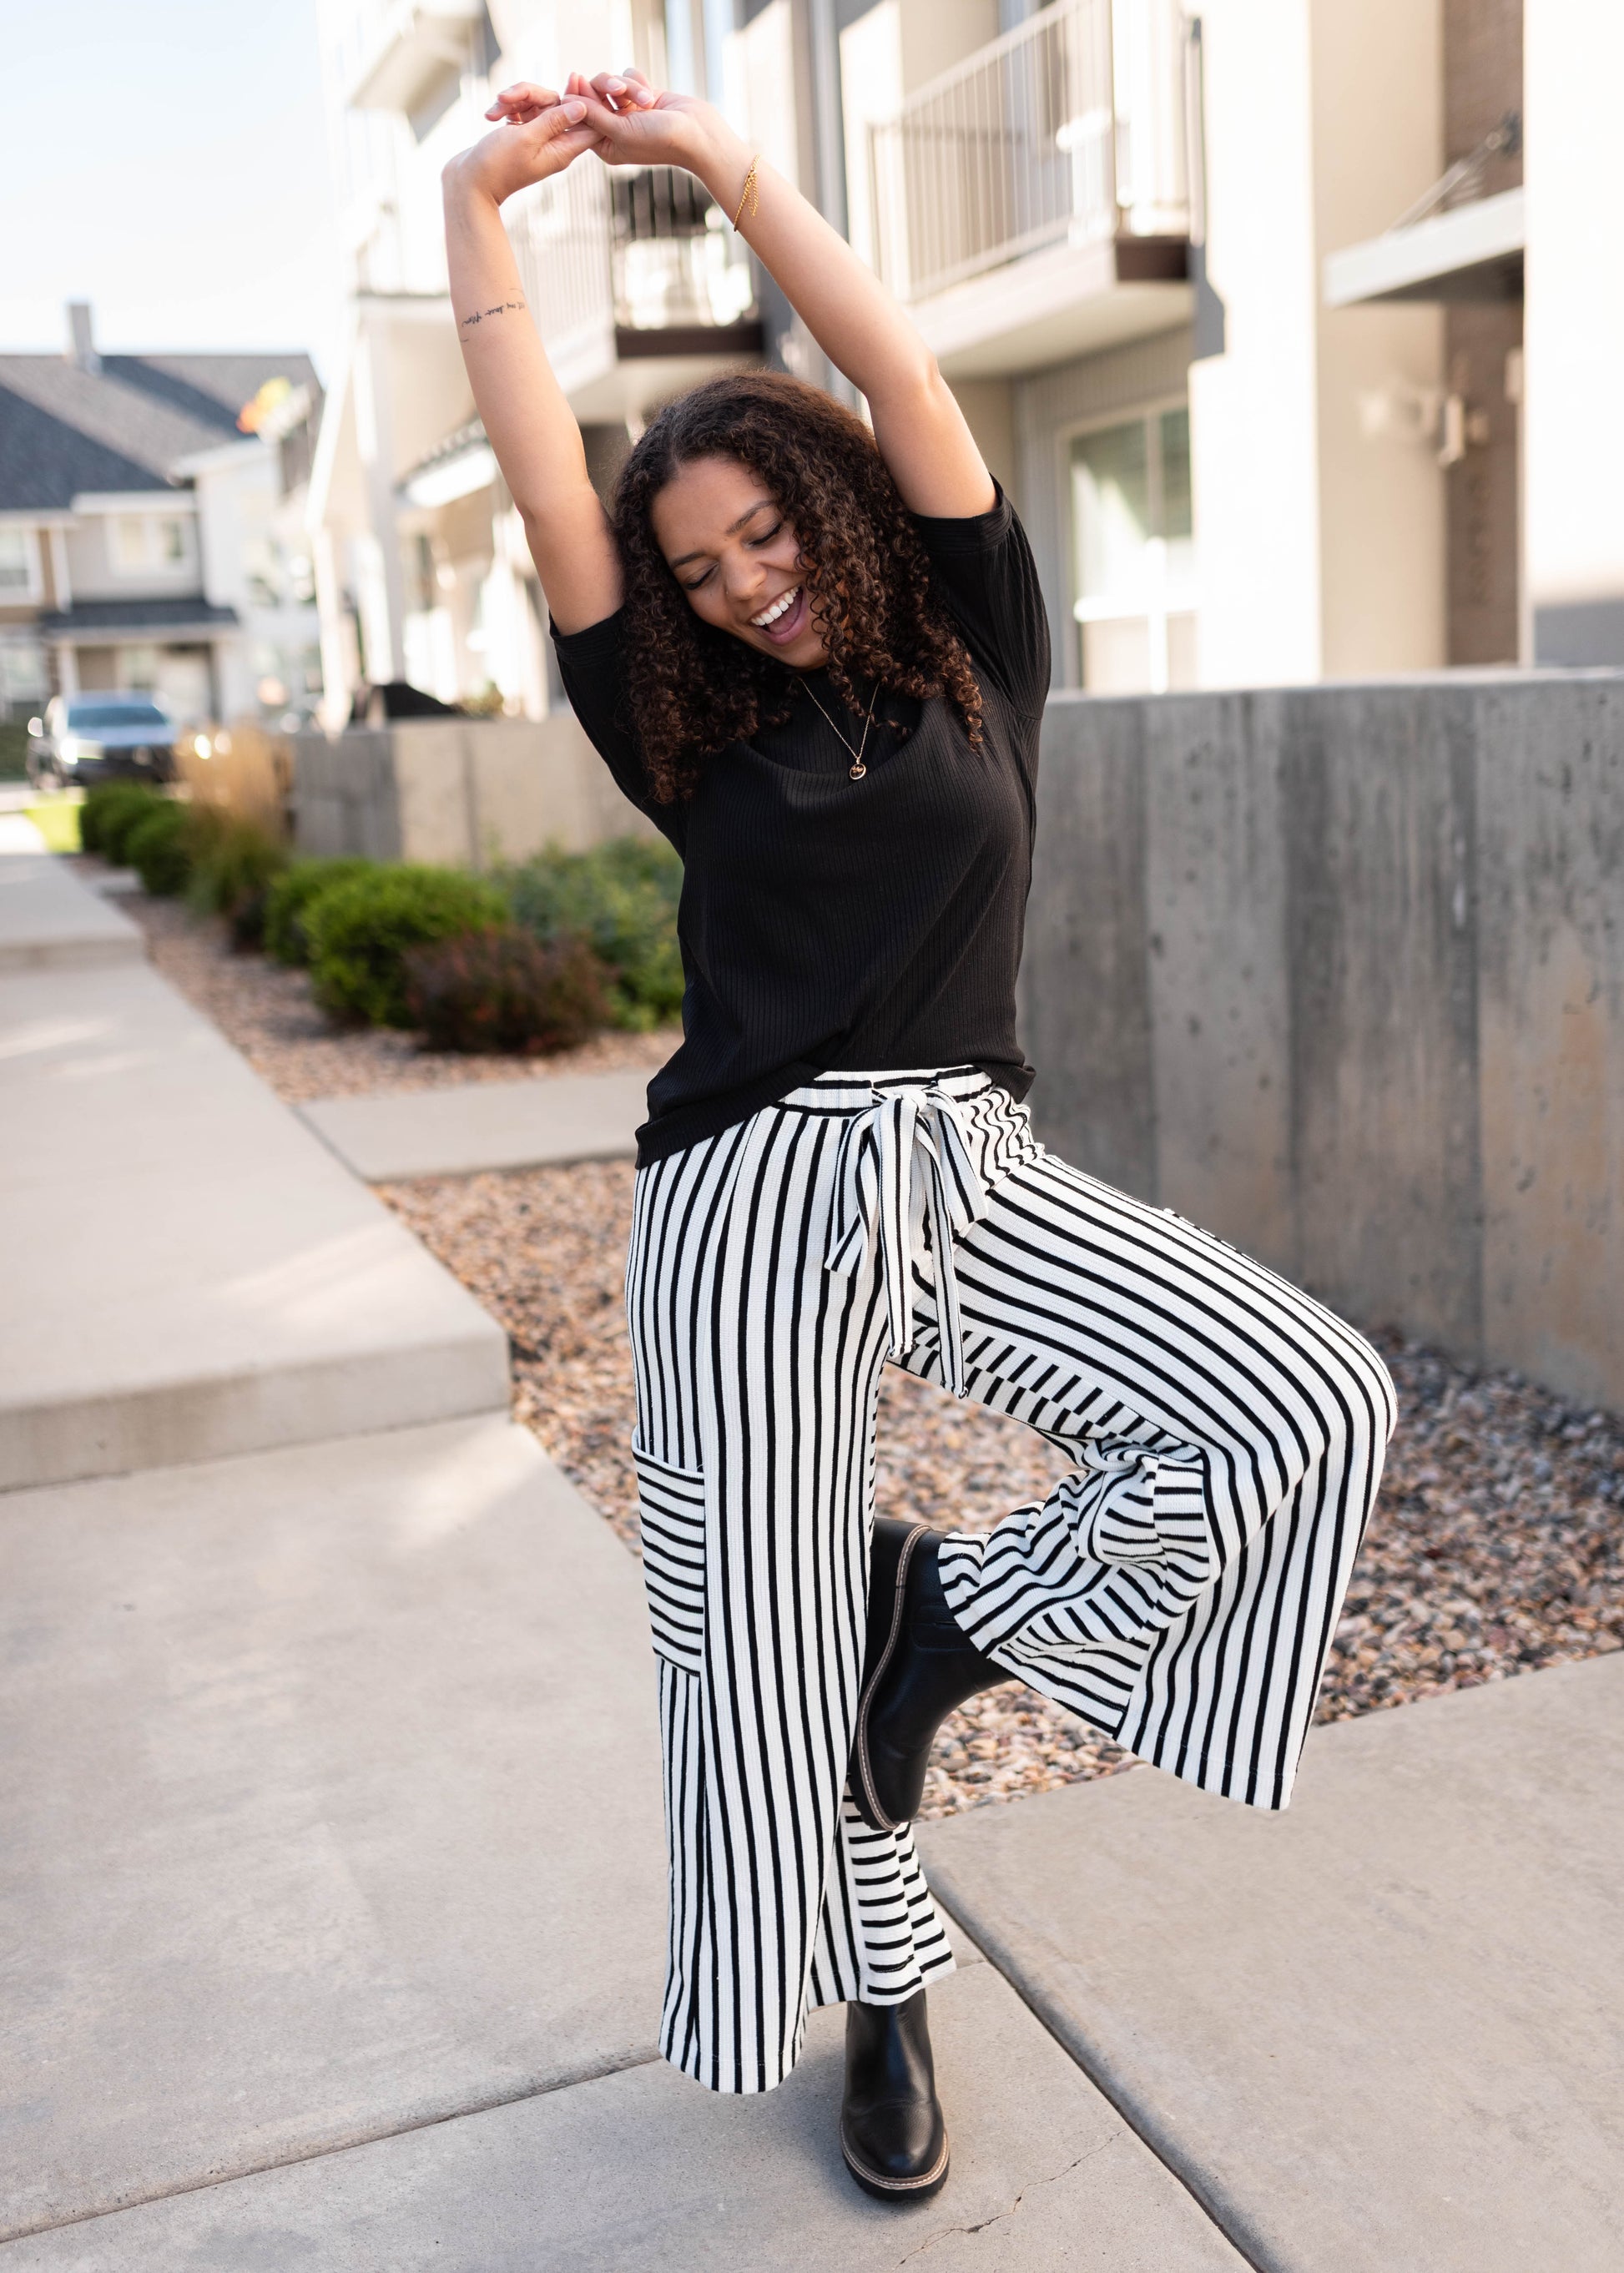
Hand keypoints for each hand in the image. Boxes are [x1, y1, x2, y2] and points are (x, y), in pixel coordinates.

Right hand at [444, 84, 598, 205]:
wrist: (469, 182)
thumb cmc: (498, 164)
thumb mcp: (528, 138)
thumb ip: (555, 121)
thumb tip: (583, 107)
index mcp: (563, 149)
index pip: (591, 123)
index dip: (587, 100)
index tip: (574, 82)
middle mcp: (554, 142)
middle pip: (559, 103)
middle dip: (533, 94)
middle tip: (507, 97)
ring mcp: (538, 136)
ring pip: (537, 102)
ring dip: (513, 100)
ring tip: (493, 111)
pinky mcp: (523, 132)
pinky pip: (521, 108)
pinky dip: (506, 107)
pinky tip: (491, 115)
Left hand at [554, 67, 724, 171]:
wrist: (697, 133)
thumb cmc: (660, 140)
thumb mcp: (622, 130)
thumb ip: (593, 114)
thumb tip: (568, 99)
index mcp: (605, 145)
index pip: (580, 117)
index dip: (576, 97)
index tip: (575, 79)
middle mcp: (614, 128)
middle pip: (593, 95)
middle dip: (605, 88)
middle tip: (616, 87)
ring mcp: (628, 111)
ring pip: (612, 83)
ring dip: (629, 87)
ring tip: (646, 100)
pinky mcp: (641, 95)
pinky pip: (629, 76)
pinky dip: (639, 82)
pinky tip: (651, 95)